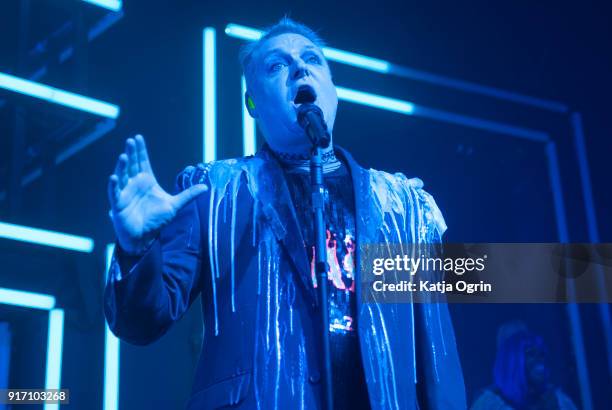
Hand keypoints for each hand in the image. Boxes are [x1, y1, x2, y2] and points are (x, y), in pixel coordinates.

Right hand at [107, 135, 207, 253]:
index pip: (142, 162)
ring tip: (123, 156)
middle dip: (131, 153)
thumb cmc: (157, 220)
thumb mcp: (175, 206)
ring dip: (122, 166)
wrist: (145, 237)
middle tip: (131, 141)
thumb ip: (188, 195)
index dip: (140, 151)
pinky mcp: (118, 204)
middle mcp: (134, 184)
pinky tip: (113, 177)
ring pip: (122, 176)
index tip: (138, 138)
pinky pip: (114, 192)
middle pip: (132, 165)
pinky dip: (113, 185)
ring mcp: (125, 193)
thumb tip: (205, 187)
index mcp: (146, 181)